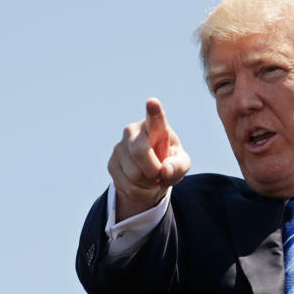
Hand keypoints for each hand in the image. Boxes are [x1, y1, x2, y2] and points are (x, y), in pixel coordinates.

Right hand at [108, 98, 190, 220]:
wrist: (151, 176)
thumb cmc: (170, 162)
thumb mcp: (182, 164)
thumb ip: (178, 166)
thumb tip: (164, 171)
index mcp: (155, 126)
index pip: (155, 118)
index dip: (153, 110)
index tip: (153, 101)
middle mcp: (133, 131)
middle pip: (139, 152)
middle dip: (153, 170)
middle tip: (160, 174)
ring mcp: (120, 147)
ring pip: (133, 173)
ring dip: (148, 183)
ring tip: (152, 178)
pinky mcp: (112, 163)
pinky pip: (128, 186)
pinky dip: (140, 191)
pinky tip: (142, 183)